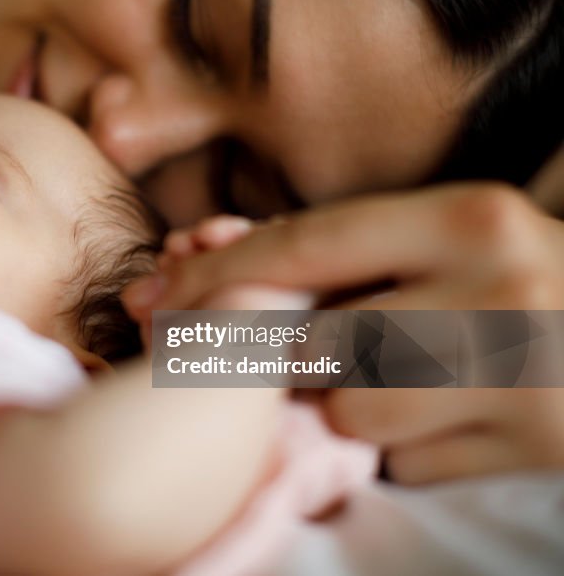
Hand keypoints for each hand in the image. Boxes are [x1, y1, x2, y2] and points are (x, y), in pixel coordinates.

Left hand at [123, 183, 563, 482]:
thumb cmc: (514, 273)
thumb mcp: (440, 233)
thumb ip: (338, 249)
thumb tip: (200, 259)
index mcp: (466, 219)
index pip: (303, 247)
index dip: (216, 273)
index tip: (155, 291)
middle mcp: (496, 294)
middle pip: (315, 343)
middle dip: (270, 354)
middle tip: (261, 350)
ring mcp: (518, 379)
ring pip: (354, 411)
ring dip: (347, 404)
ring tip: (396, 375)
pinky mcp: (532, 448)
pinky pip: (408, 462)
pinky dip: (402, 444)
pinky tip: (440, 413)